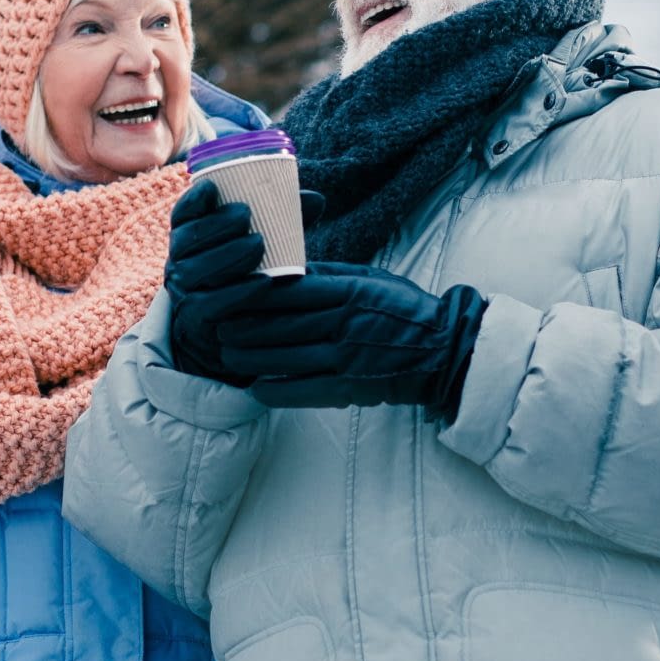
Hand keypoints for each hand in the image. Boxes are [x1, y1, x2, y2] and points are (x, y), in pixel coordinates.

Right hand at [164, 180, 322, 384]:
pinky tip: (263, 282)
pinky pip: (213, 303)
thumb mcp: (258, 245)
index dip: (193, 200)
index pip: (182, 214)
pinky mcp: (197, 317)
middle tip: (246, 215)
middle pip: (189, 238)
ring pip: (197, 269)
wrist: (231, 328)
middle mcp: (179, 261)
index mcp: (189, 237)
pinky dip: (239, 291)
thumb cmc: (245, 274)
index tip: (213, 188)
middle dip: (216, 224)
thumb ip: (280, 222)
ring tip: (259, 244)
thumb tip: (316, 200)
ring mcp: (185, 291)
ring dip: (228, 254)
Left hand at [213, 262, 486, 420]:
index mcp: (349, 292)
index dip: (255, 294)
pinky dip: (276, 391)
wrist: (442, 352)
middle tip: (217, 326)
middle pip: (281, 325)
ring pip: (285, 358)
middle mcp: (344, 324)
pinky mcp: (349, 388)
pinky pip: (303, 390)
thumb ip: (329, 276)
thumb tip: (285, 270)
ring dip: (251, 358)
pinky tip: (256, 388)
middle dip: (243, 327)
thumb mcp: (369, 279)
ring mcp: (345, 359)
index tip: (231, 292)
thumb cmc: (403, 310)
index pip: (291, 291)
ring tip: (229, 354)